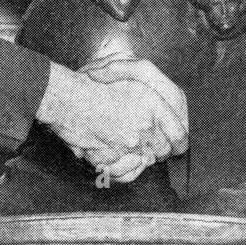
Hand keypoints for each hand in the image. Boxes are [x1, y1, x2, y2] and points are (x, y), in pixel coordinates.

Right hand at [37, 62, 187, 174]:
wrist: (65, 98)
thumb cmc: (91, 83)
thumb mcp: (128, 72)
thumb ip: (150, 83)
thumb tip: (166, 98)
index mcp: (153, 105)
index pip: (180, 135)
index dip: (179, 142)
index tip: (177, 143)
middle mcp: (144, 128)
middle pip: (163, 151)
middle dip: (158, 149)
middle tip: (148, 142)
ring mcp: (127, 146)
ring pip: (146, 162)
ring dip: (141, 157)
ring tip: (130, 148)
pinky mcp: (110, 159)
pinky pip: (128, 173)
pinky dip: (125, 169)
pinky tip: (119, 158)